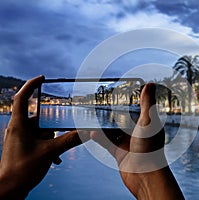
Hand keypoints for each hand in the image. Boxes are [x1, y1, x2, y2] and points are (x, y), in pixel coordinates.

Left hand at [0, 76, 82, 198]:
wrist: (8, 190)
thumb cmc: (22, 170)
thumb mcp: (50, 152)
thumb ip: (70, 140)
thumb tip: (87, 132)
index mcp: (19, 125)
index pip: (22, 97)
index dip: (31, 85)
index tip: (42, 78)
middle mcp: (17, 129)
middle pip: (38, 118)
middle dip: (52, 127)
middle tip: (59, 134)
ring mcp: (19, 138)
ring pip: (40, 131)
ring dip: (51, 140)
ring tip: (56, 153)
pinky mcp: (22, 147)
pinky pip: (38, 141)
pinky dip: (47, 147)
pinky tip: (55, 158)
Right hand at [91, 83, 183, 199]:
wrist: (145, 176)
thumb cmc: (150, 149)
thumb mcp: (148, 121)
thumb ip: (147, 103)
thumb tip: (150, 84)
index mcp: (148, 125)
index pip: (139, 110)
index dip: (132, 101)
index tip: (122, 92)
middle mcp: (139, 134)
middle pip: (125, 121)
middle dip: (115, 114)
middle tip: (102, 104)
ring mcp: (129, 145)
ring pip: (114, 132)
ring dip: (105, 126)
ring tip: (93, 116)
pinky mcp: (120, 154)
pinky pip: (108, 144)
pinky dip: (100, 138)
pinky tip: (91, 132)